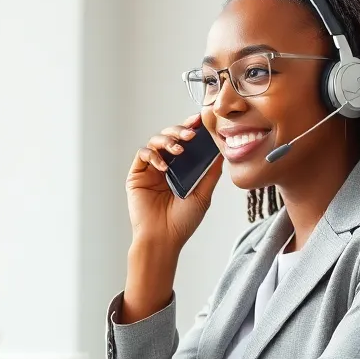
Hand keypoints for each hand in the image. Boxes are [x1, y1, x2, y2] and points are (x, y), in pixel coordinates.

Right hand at [127, 112, 223, 249]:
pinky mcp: (137, 175)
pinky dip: (153, 156)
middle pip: (169, 137)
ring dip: (167, 140)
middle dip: (179, 131)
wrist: (163, 238)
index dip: (190, 128)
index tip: (199, 120)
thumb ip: (210, 172)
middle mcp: (165, 166)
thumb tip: (222, 151)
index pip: (185, 143)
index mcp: (181, 169)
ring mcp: (150, 170)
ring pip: (155, 141)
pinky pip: (143, 155)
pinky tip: (163, 167)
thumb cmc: (183, 221)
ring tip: (178, 150)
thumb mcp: (203, 194)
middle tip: (190, 135)